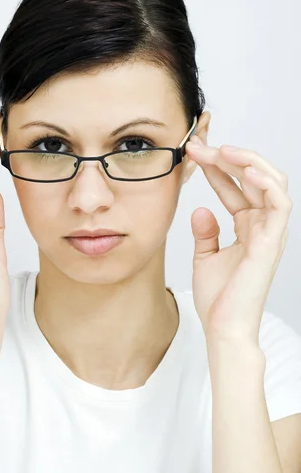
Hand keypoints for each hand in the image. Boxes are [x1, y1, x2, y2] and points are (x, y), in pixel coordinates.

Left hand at [185, 135, 291, 343]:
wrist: (222, 327)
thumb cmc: (218, 298)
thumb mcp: (205, 257)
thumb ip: (205, 233)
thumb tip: (201, 209)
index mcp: (248, 227)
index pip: (235, 187)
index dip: (216, 167)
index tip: (192, 152)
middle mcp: (262, 225)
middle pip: (251, 179)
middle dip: (226, 158)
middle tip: (199, 146)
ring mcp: (270, 232)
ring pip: (272, 183)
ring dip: (248, 162)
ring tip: (222, 149)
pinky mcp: (271, 242)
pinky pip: (279, 204)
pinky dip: (266, 183)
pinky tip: (245, 169)